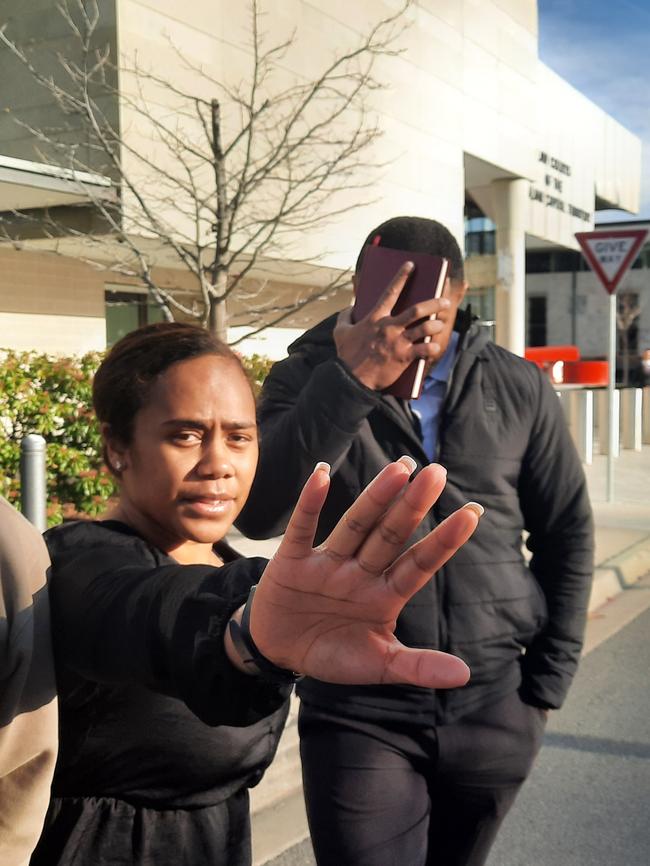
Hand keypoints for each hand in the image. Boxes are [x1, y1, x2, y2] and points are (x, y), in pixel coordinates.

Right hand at [249, 458, 481, 688]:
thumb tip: (465, 675)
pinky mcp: (292, 561)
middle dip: (412, 506)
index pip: (419, 564)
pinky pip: (302, 529)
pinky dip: (310, 504)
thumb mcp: (377, 664)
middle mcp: (360, 572)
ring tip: (398, 470)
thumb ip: (417, 666)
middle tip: (436, 473)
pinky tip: (322, 475)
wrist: (279, 650)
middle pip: (390, 535)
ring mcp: (328, 563)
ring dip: (375, 498)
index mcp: (385, 594)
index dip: (443, 541)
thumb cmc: (333, 653)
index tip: (472, 513)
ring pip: (355, 526)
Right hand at [334, 262, 451, 390]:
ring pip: (424, 328)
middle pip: (417, 309)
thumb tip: (349, 307)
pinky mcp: (403, 358)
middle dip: (434, 303)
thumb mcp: (340, 332)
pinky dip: (432, 348)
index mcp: (375, 318)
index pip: (391, 292)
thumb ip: (345, 316)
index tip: (411, 265)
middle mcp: (389, 327)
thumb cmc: (346, 355)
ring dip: (436, 325)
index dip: (401, 276)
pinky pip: (424, 350)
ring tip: (440, 324)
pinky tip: (436, 346)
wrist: (350, 379)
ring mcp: (398, 342)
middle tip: (445, 301)